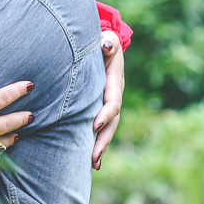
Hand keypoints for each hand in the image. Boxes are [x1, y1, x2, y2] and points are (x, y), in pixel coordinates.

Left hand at [92, 31, 123, 169]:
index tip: (94, 126)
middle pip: (112, 123)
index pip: (112, 102)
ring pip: (106, 129)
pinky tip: (89, 161)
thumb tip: (106, 46)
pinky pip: (98, 128)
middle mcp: (112, 96)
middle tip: (93, 156)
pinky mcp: (97, 109)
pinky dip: (95, 143)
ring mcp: (106, 104)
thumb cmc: (100, 42)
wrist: (101, 46)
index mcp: (114, 82)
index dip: (105, 114)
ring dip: (100, 147)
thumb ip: (107, 42)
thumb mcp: (106, 38)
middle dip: (103, 140)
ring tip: (93, 164)